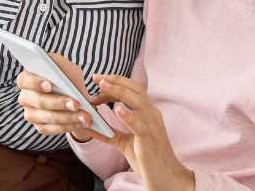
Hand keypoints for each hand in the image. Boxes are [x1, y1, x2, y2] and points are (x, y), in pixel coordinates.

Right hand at [15, 53, 100, 141]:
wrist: (74, 93)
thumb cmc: (66, 77)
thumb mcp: (66, 68)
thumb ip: (63, 70)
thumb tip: (65, 81)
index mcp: (26, 78)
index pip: (24, 80)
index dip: (35, 83)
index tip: (50, 86)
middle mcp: (25, 97)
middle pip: (38, 101)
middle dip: (59, 103)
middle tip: (76, 104)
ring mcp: (31, 114)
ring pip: (46, 117)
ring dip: (67, 117)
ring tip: (84, 116)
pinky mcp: (40, 126)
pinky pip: (51, 129)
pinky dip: (68, 126)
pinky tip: (80, 122)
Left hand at [86, 75, 194, 190]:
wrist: (163, 176)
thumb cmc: (146, 158)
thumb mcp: (124, 142)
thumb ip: (110, 132)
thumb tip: (91, 127)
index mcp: (147, 113)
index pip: (132, 91)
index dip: (115, 84)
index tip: (98, 81)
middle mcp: (151, 114)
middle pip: (136, 89)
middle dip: (116, 81)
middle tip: (97, 78)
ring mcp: (152, 125)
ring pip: (138, 101)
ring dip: (119, 92)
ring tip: (103, 86)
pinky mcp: (149, 138)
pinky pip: (140, 124)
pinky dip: (128, 115)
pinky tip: (116, 109)